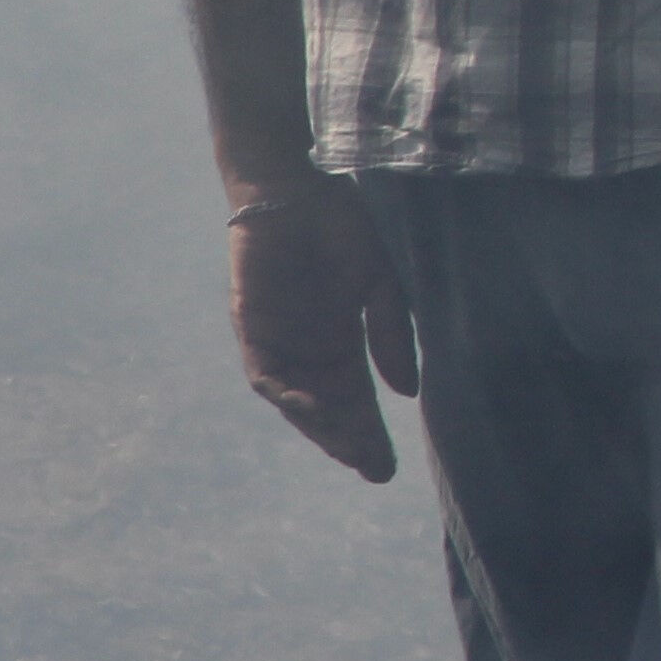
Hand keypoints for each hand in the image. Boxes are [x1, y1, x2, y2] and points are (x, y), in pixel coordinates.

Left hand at [229, 183, 414, 482]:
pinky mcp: (253, 329)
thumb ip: (390, 335)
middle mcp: (310, 351)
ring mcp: (281, 343)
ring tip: (347, 450)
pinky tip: (309, 408)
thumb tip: (407, 392)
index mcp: (343, 342)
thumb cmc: (342, 227)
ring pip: (298, 401)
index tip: (388, 469)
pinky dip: (286, 394)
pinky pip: (266, 375)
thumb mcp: (381, 283)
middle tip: (373, 469)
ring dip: (320, 427)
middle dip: (349, 441)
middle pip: (330, 410)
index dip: (371, 434)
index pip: (358, 401)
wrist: (296, 191)